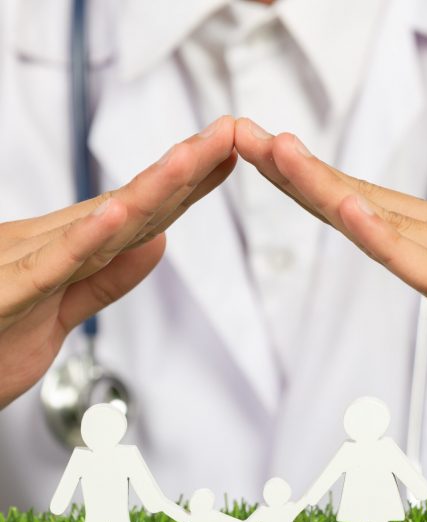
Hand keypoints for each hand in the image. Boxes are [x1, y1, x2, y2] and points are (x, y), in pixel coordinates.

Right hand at [0, 116, 235, 407]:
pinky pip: (51, 267)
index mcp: (72, 249)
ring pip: (99, 226)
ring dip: (148, 191)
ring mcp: (30, 265)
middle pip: (133, 204)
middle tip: (230, 134)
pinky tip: (116, 216)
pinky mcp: (9, 295)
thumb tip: (157, 242)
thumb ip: (108, 277)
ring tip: (191, 157)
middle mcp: (54, 245)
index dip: (188, 185)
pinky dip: (84, 243)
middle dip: (185, 169)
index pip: (143, 212)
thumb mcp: (65, 308)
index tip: (226, 158)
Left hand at [235, 118, 426, 412]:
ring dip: (325, 186)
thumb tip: (409, 260)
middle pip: (355, 197)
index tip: (259, 157)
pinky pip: (423, 265)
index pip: (357, 203)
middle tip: (241, 135)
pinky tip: (349, 213)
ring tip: (278, 152)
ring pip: (381, 219)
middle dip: (292, 168)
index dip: (304, 180)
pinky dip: (383, 239)